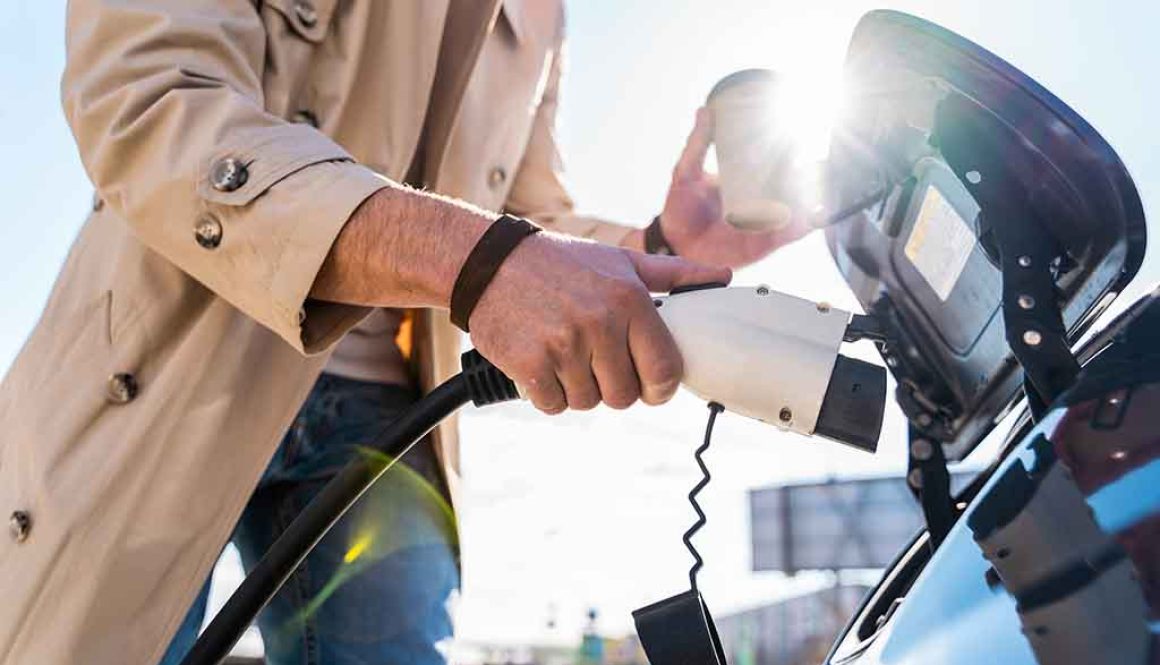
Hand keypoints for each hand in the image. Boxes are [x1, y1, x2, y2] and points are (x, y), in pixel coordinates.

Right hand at [468, 234, 730, 413]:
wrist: (487, 264)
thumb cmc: (561, 264)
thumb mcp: (620, 261)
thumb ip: (674, 274)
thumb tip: (724, 276)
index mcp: (630, 300)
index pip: (665, 371)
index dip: (659, 387)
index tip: (648, 385)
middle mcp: (600, 324)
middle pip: (625, 396)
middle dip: (612, 387)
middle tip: (595, 363)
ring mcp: (564, 347)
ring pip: (588, 402)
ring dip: (578, 389)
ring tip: (564, 355)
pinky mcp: (530, 366)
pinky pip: (554, 406)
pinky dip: (548, 394)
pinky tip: (541, 364)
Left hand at [657, 107, 811, 267]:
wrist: (677, 246)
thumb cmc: (680, 210)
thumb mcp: (687, 172)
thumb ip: (698, 143)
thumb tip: (705, 110)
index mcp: (745, 177)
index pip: (772, 160)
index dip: (789, 147)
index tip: (799, 133)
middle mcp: (759, 197)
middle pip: (792, 180)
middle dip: (808, 169)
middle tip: (814, 159)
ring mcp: (766, 219)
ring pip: (800, 204)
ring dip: (813, 194)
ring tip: (820, 184)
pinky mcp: (769, 241)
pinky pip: (795, 232)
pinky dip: (807, 223)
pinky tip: (815, 214)